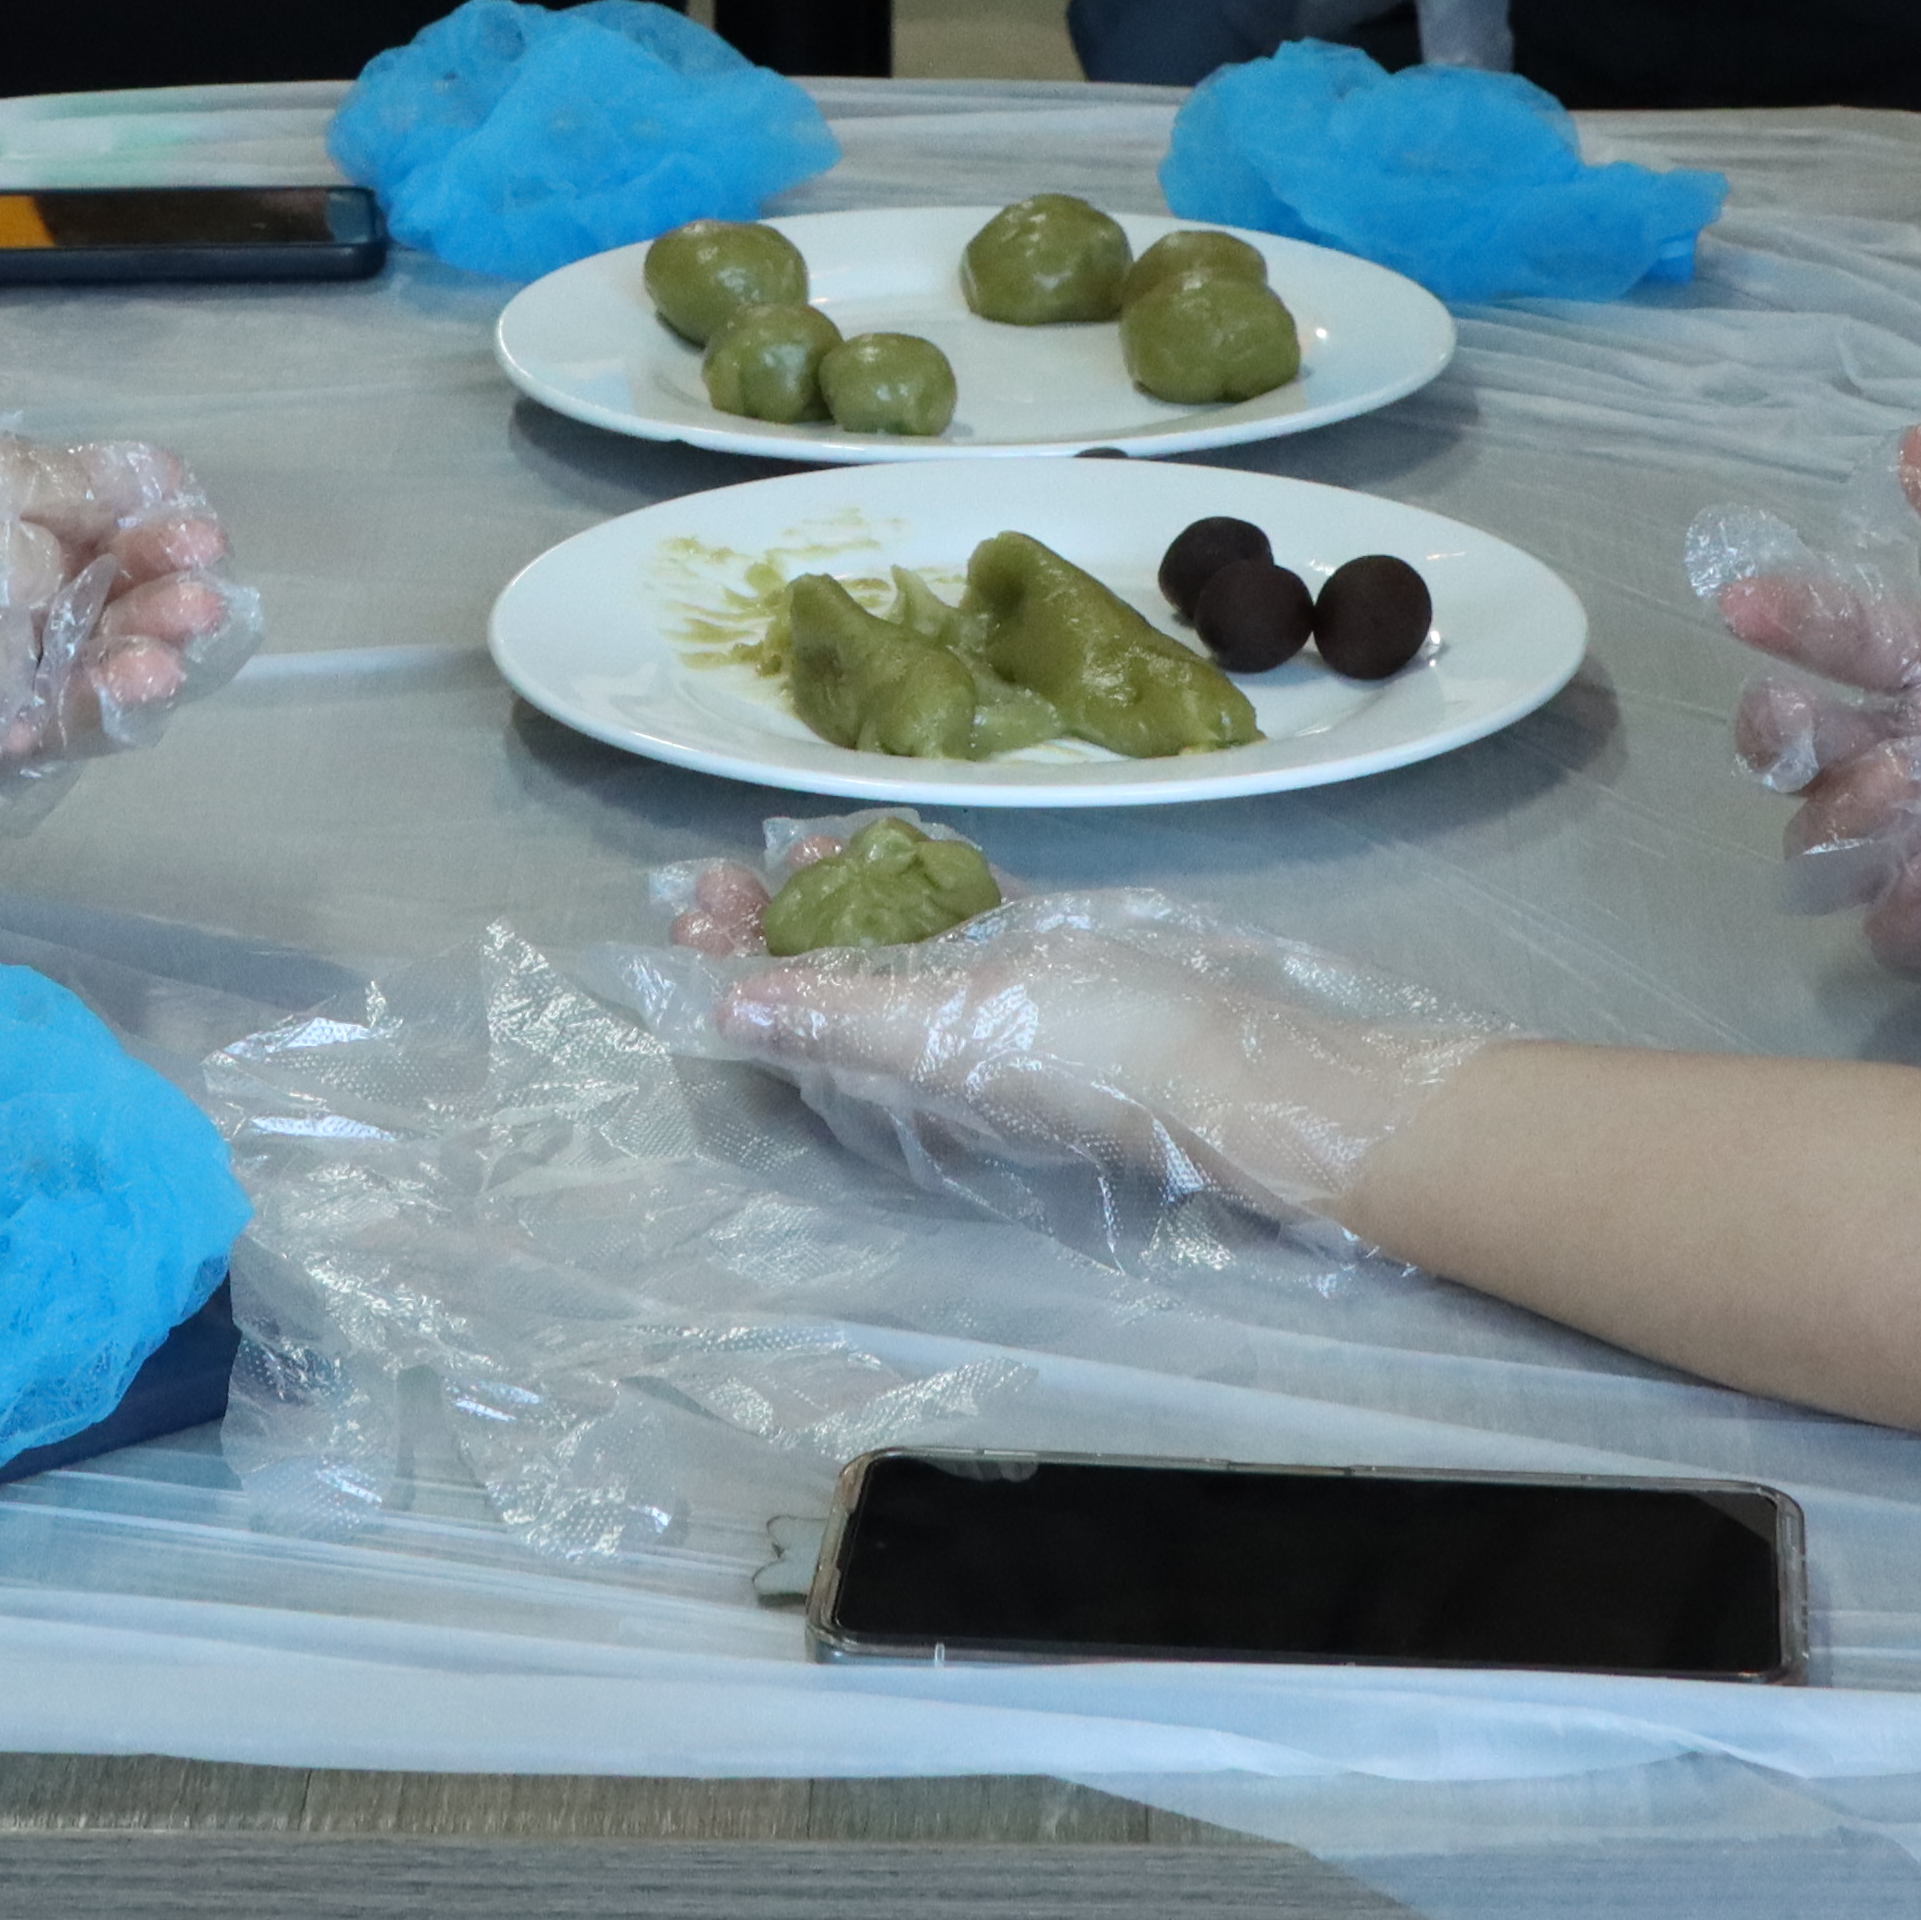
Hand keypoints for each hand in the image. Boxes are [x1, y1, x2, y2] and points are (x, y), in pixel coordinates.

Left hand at [699, 896, 1506, 1257]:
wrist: (1231, 1060)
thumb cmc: (1082, 1050)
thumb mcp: (946, 1030)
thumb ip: (839, 1014)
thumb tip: (722, 1010)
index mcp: (888, 1079)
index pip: (778, 1026)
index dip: (720, 971)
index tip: (689, 906)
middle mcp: (923, 1048)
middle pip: (817, 982)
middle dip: (760, 927)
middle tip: (718, 869)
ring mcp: (983, 1001)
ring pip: (883, 944)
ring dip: (831, 896)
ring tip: (792, 845)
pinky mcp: (1039, 962)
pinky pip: (958, 917)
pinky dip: (917, 879)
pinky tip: (890, 840)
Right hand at [1695, 430, 1920, 984]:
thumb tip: (1910, 442)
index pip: (1837, 633)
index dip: (1786, 613)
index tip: (1746, 598)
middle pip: (1796, 749)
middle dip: (1776, 730)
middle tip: (1806, 720)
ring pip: (1828, 840)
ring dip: (1840, 814)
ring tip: (1907, 784)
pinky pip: (1900, 931)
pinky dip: (1895, 910)